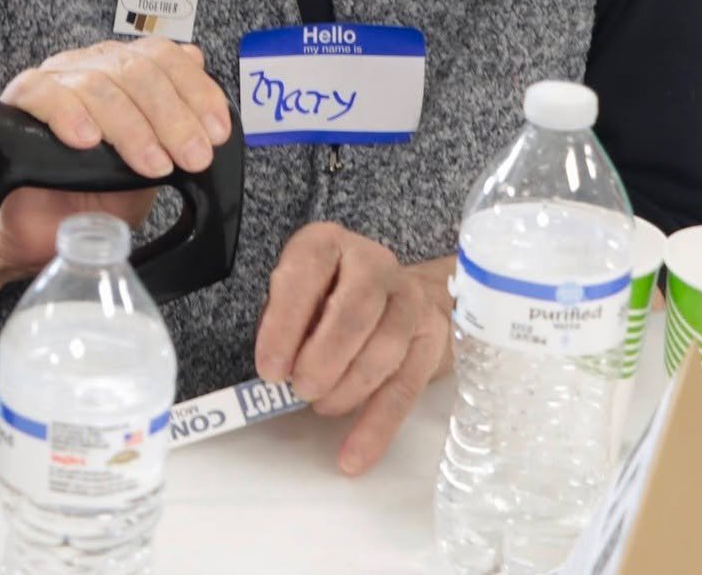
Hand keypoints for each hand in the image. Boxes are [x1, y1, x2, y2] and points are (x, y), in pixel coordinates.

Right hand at [0, 38, 231, 277]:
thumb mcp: (151, 166)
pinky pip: (42, 92)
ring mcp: (54, 81)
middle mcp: (90, 68)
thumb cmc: (94, 194)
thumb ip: (176, 132)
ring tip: (149, 162)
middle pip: (135, 68)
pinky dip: (68, 113)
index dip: (195, 90)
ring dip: (130, 125)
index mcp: (124, 73)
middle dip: (172, 116)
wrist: (43, 230)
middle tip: (191, 157)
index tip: (215, 132)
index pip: (163, 57)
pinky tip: (87, 140)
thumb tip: (206, 93)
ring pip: (95, 82)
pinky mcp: (18, 103)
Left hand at [253, 224, 452, 475]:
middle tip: (300, 390)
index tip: (270, 370)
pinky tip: (353, 456)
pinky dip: (376, 427)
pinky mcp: (431, 338)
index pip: (305, 277)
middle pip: (354, 313)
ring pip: (384, 350)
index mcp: (326, 244)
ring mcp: (409, 299)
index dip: (285, 325)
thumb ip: (284, 322)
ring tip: (321, 406)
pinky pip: (405, 388)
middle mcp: (373, 262)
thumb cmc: (325, 295)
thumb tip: (276, 371)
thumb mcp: (295, 293)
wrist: (390, 292)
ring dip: (348, 389)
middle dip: (324, 360)